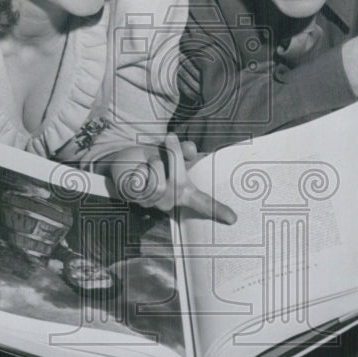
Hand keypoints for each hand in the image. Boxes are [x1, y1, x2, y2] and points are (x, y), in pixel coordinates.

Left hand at [106, 134, 236, 224]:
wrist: (124, 160)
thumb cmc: (152, 158)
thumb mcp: (172, 151)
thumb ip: (184, 150)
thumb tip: (191, 150)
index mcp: (183, 192)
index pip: (203, 203)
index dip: (218, 210)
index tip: (234, 218)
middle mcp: (169, 201)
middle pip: (179, 183)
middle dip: (175, 155)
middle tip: (170, 137)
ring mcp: (151, 202)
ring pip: (159, 183)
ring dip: (154, 162)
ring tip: (149, 161)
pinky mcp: (133, 198)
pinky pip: (141, 182)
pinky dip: (139, 168)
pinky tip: (136, 170)